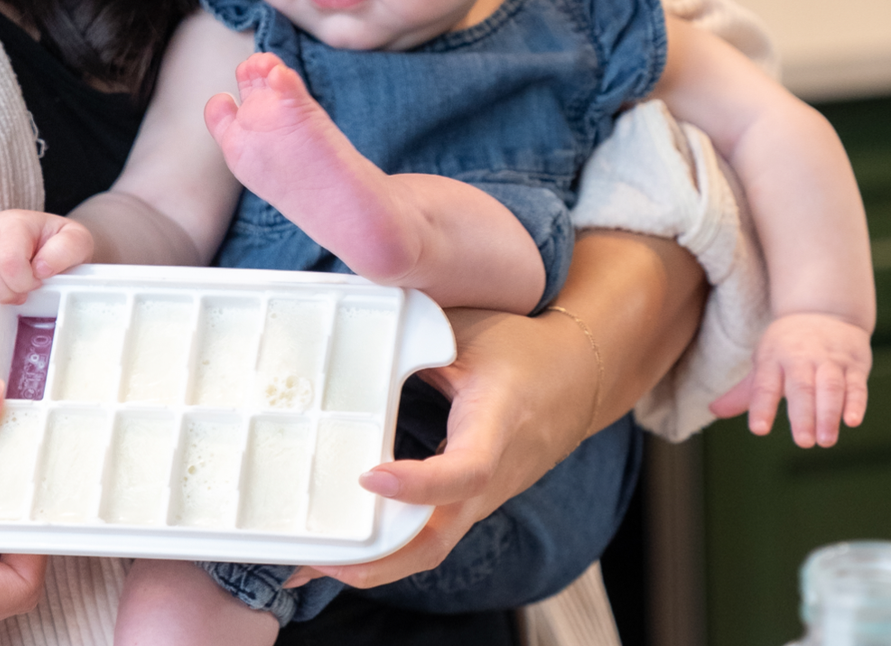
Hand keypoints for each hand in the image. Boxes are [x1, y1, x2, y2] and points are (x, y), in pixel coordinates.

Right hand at [0, 210, 93, 302]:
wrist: (54, 243)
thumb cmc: (60, 247)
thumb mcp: (78, 244)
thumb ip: (67, 251)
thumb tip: (41, 267)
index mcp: (18, 223)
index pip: (8, 257)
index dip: (20, 281)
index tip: (34, 287)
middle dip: (0, 290)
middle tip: (16, 296)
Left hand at [287, 308, 585, 591]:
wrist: (578, 376)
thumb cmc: (522, 348)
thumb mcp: (469, 330)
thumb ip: (415, 337)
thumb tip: (354, 336)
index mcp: (496, 426)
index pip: (465, 472)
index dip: (419, 484)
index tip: (370, 477)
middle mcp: (491, 476)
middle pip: (437, 539)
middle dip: (377, 559)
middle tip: (316, 558)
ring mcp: (482, 497)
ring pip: (429, 546)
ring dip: (375, 561)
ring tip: (312, 562)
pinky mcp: (471, 501)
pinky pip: (430, 534)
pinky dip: (389, 546)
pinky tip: (348, 543)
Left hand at [710, 311, 870, 447]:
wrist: (822, 311)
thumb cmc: (787, 346)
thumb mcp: (763, 362)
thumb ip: (745, 392)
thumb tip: (714, 410)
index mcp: (772, 358)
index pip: (764, 384)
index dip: (761, 406)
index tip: (759, 430)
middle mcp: (799, 357)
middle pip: (801, 386)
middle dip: (802, 414)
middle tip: (803, 442)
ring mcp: (828, 360)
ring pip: (829, 386)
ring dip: (828, 413)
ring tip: (826, 440)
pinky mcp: (853, 364)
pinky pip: (855, 384)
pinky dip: (855, 402)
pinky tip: (852, 421)